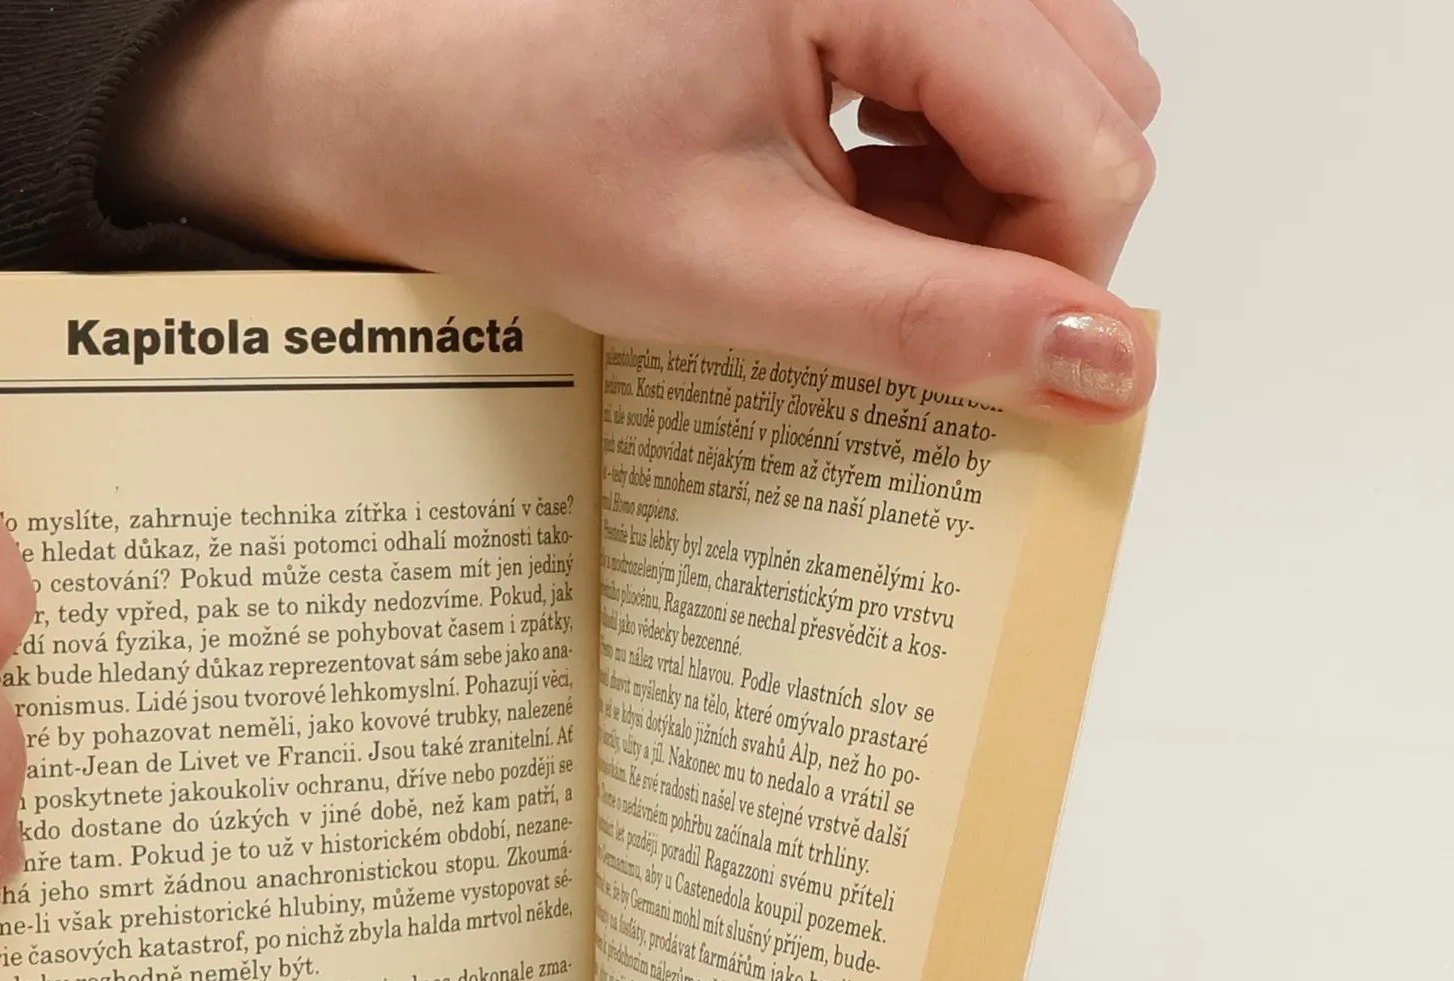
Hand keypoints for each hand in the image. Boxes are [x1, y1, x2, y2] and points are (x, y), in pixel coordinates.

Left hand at [110, 0, 1159, 416]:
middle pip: (1087, 104)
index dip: (1058, 282)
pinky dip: (934, 166)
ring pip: (1045, 90)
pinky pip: (976, 71)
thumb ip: (932, 325)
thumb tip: (1107, 370)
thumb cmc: (527, 162)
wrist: (408, 104)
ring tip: (840, 256)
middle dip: (1020, 240)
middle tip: (885, 310)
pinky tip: (839, 208)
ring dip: (979, 207)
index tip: (984, 373)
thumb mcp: (737, 271)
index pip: (1089, 138)